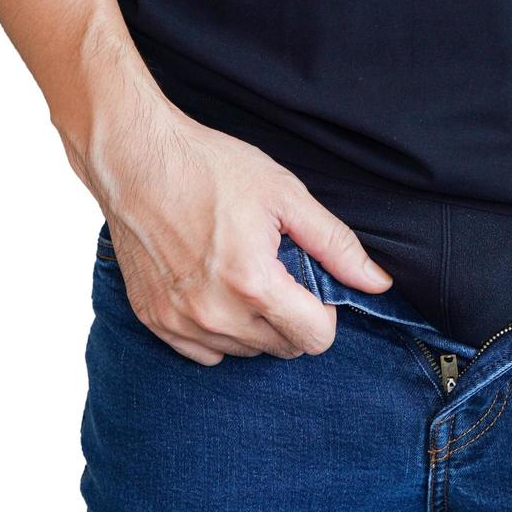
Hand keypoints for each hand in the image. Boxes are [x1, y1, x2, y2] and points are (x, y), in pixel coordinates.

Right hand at [64, 90, 391, 364]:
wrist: (134, 158)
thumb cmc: (210, 169)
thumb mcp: (285, 196)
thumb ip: (336, 245)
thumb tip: (377, 282)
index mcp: (253, 284)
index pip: (315, 339)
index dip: (324, 311)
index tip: (310, 282)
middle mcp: (214, 314)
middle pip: (283, 348)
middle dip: (292, 316)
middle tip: (276, 270)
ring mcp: (179, 322)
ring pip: (245, 352)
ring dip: (255, 325)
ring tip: (241, 273)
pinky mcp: (153, 320)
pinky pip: (204, 353)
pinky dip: (218, 331)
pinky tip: (214, 289)